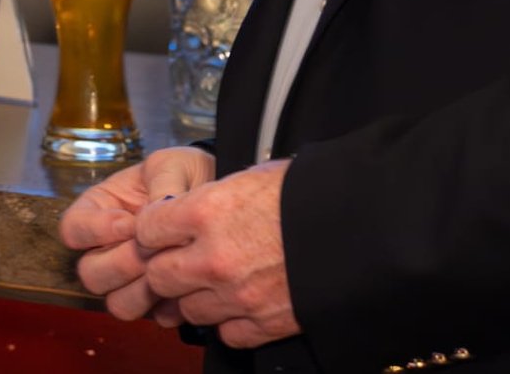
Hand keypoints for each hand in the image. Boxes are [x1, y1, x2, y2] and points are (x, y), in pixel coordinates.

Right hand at [58, 147, 214, 320]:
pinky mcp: (157, 300)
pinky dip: (169, 303)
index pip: (71, 229)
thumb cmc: (185, 175)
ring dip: (142, 288)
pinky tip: (188, 281)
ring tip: (170, 264)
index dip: (95, 230)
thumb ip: (161, 183)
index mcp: (99, 210)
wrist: (221, 200)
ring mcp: (131, 279)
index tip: (129, 222)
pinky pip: (152, 316)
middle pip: (90, 274)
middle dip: (122, 262)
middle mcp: (107, 249)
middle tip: (152, 248)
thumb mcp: (171, 165)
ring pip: (116, 303)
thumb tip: (154, 213)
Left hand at [136, 159, 298, 348]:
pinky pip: (225, 333)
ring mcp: (236, 296)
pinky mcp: (262, 324)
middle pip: (158, 275)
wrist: (362, 226)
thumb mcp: (253, 177)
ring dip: (196, 297)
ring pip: (187, 309)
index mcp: (206, 211)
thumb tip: (192, 209)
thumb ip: (213, 198)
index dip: (154, 228)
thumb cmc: (311, 193)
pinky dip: (229, 321)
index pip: (147, 228)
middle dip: (166, 267)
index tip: (163, 229)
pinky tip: (242, 301)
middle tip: (183, 259)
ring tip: (217, 281)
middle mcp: (212, 257)